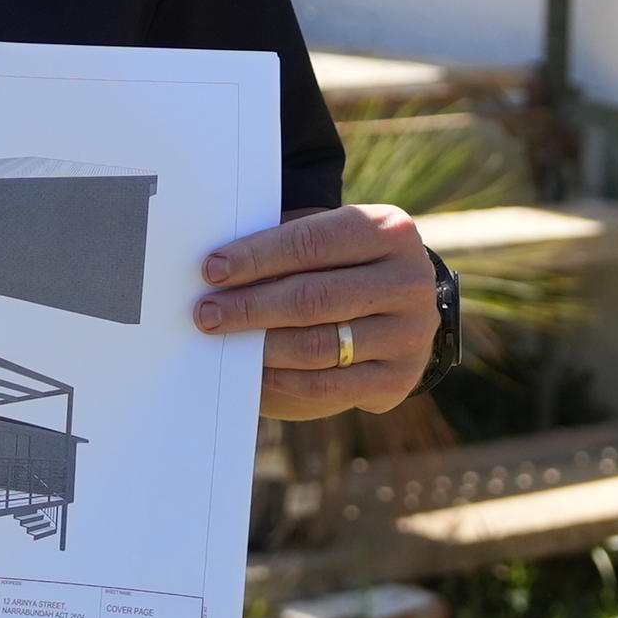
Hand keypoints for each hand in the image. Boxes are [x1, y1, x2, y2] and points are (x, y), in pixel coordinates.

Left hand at [196, 203, 436, 423]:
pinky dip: (284, 379)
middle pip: (314, 298)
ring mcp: (410, 334)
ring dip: (262, 346)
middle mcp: (410, 282)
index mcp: (392, 232)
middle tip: (207, 313)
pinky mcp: (398, 379)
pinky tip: (256, 369)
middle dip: (251, 306)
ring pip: (319, 346)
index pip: (312, 243)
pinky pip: (328, 385)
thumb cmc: (345, 265)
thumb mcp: (327, 240)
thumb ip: (285, 245)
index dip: (257, 257)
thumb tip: (219, 270)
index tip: (212, 270)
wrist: (400, 310)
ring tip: (224, 339)